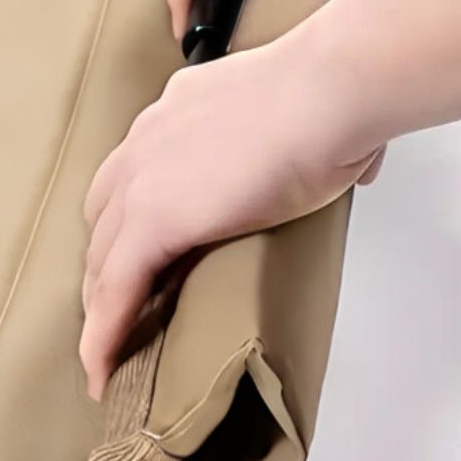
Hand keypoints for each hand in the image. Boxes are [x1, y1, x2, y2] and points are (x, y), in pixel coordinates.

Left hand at [79, 32, 377, 400]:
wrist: (326, 90)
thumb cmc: (332, 100)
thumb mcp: (311, 119)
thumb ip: (320, 144)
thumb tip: (359, 165)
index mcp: (180, 112)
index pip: (136, 174)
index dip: (129, 220)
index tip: (138, 255)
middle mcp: (147, 139)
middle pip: (104, 216)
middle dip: (106, 263)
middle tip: (121, 308)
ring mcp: (142, 178)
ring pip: (101, 257)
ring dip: (101, 303)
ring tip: (110, 350)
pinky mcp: (152, 219)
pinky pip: (114, 290)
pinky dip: (103, 333)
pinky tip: (102, 369)